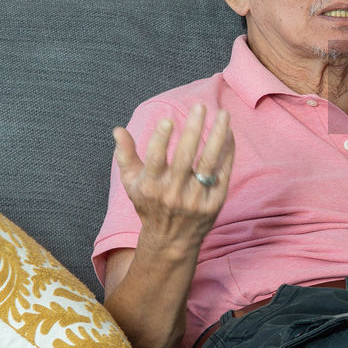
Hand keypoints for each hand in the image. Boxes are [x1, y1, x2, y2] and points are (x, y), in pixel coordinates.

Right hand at [112, 103, 234, 250]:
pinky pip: (223, 173)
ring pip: (208, 163)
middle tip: (200, 107)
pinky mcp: (214, 203)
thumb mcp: (132, 183)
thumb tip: (118, 130)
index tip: (168, 120)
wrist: (171, 240)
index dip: (160, 140)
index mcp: (151, 186)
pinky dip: (228, 153)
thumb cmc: (150, 204)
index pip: (155, 160)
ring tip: (223, 114)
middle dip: (193, 130)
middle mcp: (173, 193)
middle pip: (185, 158)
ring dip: (218, 136)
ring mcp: (195, 199)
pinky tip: (229, 134)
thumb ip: (125, 155)